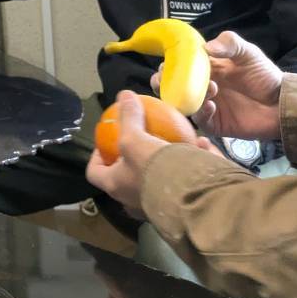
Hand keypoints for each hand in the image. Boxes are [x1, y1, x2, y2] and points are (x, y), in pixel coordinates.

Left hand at [86, 91, 218, 212]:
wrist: (195, 199)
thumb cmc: (154, 170)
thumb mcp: (135, 139)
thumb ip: (129, 118)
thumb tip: (124, 95)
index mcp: (116, 186)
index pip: (94, 173)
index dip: (95, 157)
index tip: (105, 141)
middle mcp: (133, 199)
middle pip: (127, 175)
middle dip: (135, 157)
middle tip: (140, 139)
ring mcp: (159, 202)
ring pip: (160, 176)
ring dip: (167, 156)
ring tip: (174, 136)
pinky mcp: (184, 202)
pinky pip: (187, 178)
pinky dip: (194, 161)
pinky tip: (202, 144)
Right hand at [154, 30, 282, 140]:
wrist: (283, 103)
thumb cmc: (264, 75)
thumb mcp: (249, 52)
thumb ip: (229, 43)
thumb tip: (205, 47)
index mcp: (205, 69)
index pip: (177, 66)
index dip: (168, 64)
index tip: (166, 62)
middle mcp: (201, 87)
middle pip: (172, 86)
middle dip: (163, 83)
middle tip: (165, 80)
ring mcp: (207, 106)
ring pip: (183, 104)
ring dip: (187, 96)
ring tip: (209, 89)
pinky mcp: (215, 124)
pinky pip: (200, 120)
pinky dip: (201, 113)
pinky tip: (212, 104)